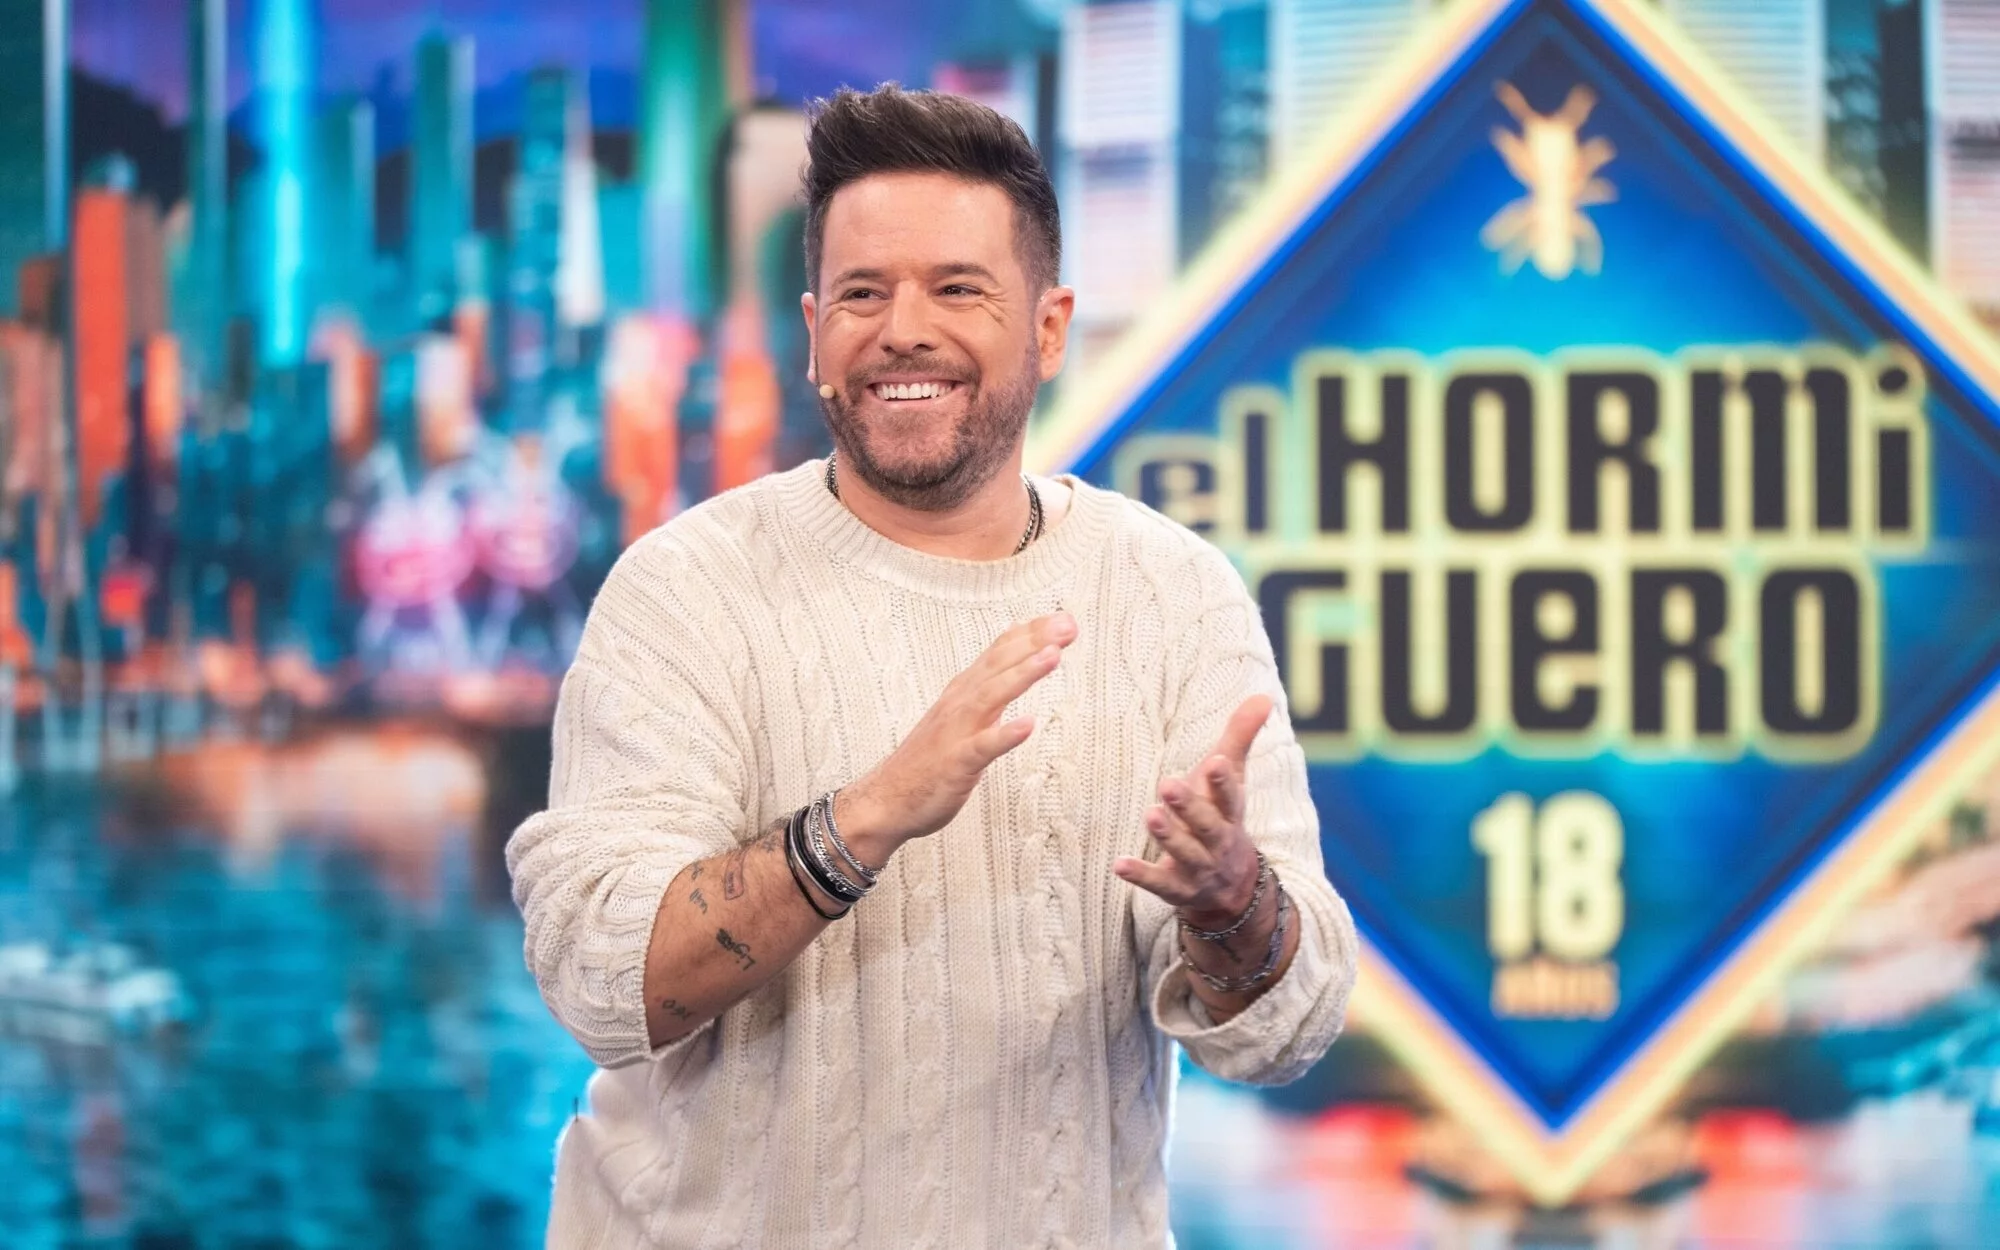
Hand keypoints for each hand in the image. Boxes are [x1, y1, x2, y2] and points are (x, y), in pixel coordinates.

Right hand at [838, 612, 1077, 858]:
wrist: (888, 799)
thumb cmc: (929, 758)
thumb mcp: (961, 713)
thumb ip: (987, 683)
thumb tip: (1014, 651)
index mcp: (964, 692)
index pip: (999, 652)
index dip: (1031, 634)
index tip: (1064, 617)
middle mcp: (960, 704)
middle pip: (999, 665)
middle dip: (1033, 643)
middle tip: (1067, 624)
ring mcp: (957, 732)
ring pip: (991, 696)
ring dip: (1022, 675)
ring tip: (1052, 655)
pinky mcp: (956, 763)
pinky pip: (982, 748)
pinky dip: (1004, 735)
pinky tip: (1027, 725)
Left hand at [1112, 695, 1272, 925]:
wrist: (1232, 887)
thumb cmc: (1222, 815)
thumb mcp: (1232, 778)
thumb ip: (1240, 736)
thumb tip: (1263, 695)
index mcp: (1230, 814)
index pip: (1230, 797)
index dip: (1224, 781)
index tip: (1216, 761)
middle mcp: (1217, 842)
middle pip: (1207, 826)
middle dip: (1189, 807)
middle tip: (1168, 784)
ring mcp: (1198, 868)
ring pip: (1185, 853)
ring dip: (1168, 836)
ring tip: (1150, 815)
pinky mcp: (1177, 888)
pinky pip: (1159, 884)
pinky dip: (1141, 875)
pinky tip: (1119, 864)